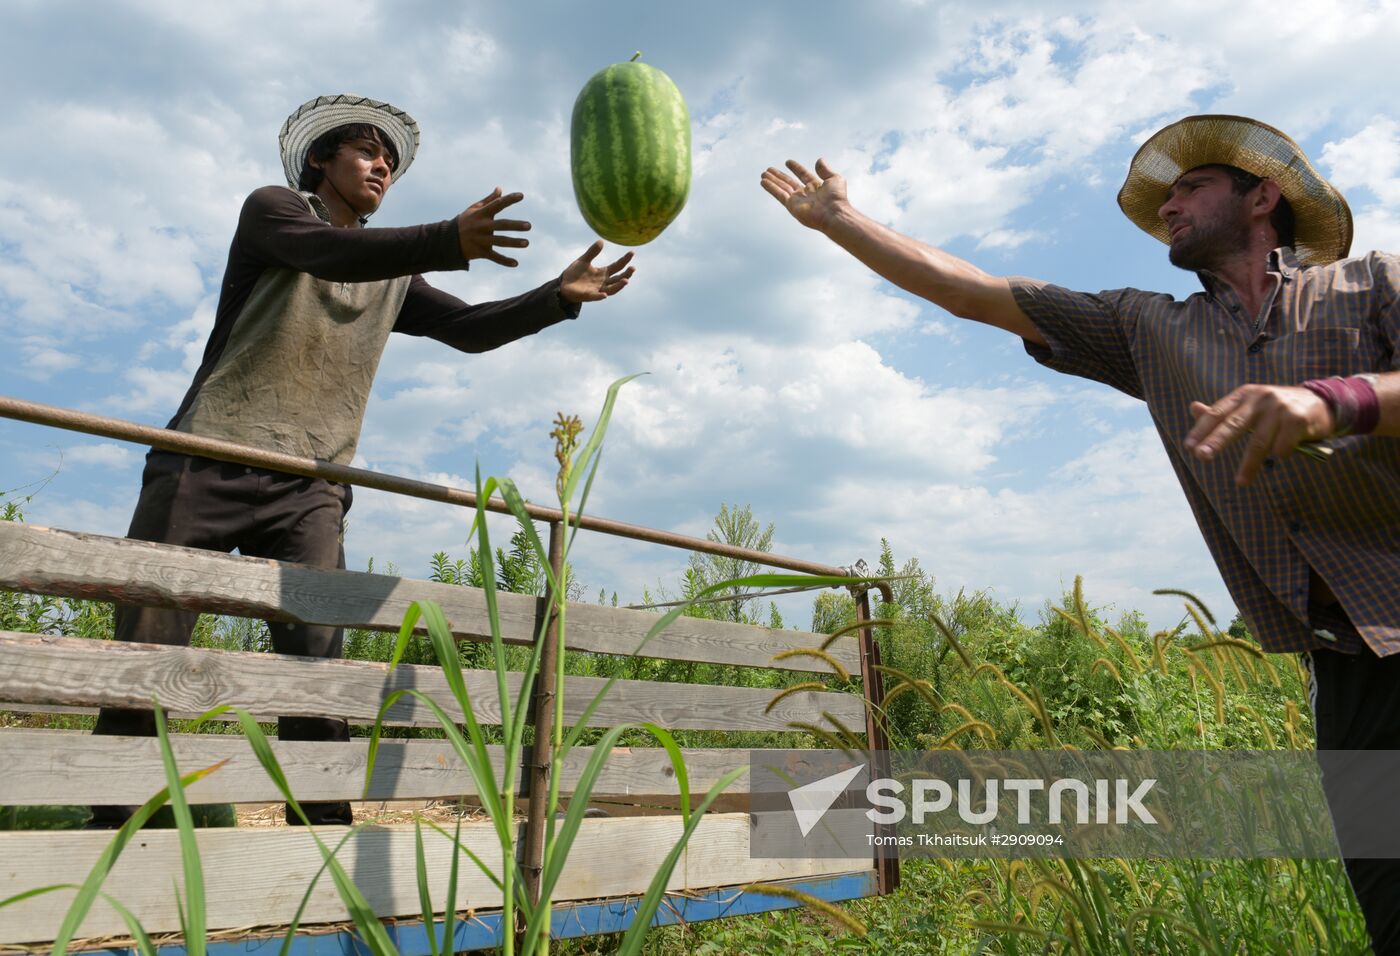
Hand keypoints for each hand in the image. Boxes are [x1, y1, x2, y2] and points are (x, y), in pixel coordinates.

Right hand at [457, 188, 530, 265]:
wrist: (449, 240)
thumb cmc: (465, 221)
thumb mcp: (474, 209)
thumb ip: (489, 200)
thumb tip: (500, 189)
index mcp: (481, 214)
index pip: (497, 204)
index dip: (509, 199)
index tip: (521, 196)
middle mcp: (482, 226)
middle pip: (501, 225)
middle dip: (515, 226)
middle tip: (529, 226)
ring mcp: (482, 240)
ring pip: (500, 241)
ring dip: (514, 243)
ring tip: (527, 243)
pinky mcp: (481, 252)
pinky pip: (494, 257)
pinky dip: (504, 261)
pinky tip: (516, 263)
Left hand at [559, 240, 634, 302]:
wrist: (563, 284)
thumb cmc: (575, 273)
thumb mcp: (584, 260)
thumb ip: (592, 252)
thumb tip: (601, 241)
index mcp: (602, 273)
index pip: (617, 266)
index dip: (624, 260)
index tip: (632, 253)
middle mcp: (603, 282)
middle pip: (618, 279)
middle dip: (626, 274)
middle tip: (633, 268)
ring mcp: (597, 290)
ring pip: (611, 289)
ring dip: (619, 286)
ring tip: (626, 280)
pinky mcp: (588, 296)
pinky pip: (595, 296)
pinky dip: (600, 296)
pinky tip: (604, 294)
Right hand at [760, 158, 848, 230]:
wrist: (833, 213)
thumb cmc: (837, 198)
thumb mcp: (834, 179)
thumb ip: (825, 170)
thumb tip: (819, 160)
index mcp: (816, 186)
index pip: (803, 175)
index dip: (796, 168)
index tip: (787, 162)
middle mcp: (805, 193)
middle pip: (789, 182)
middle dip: (779, 176)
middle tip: (769, 169)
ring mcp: (798, 200)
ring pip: (782, 188)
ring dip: (772, 181)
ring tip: (763, 174)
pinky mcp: (791, 206)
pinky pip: (779, 195)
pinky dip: (771, 188)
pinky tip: (763, 182)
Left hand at [1183, 384, 1334, 485]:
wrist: (1321, 402)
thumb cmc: (1276, 408)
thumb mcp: (1249, 405)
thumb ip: (1223, 411)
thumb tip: (1193, 408)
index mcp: (1244, 394)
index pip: (1218, 412)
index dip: (1202, 429)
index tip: (1189, 447)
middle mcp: (1260, 398)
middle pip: (1234, 424)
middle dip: (1216, 442)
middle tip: (1202, 457)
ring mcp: (1280, 407)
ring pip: (1259, 442)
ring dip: (1250, 465)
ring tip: (1241, 482)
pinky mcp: (1298, 419)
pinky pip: (1283, 446)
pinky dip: (1281, 454)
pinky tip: (1283, 453)